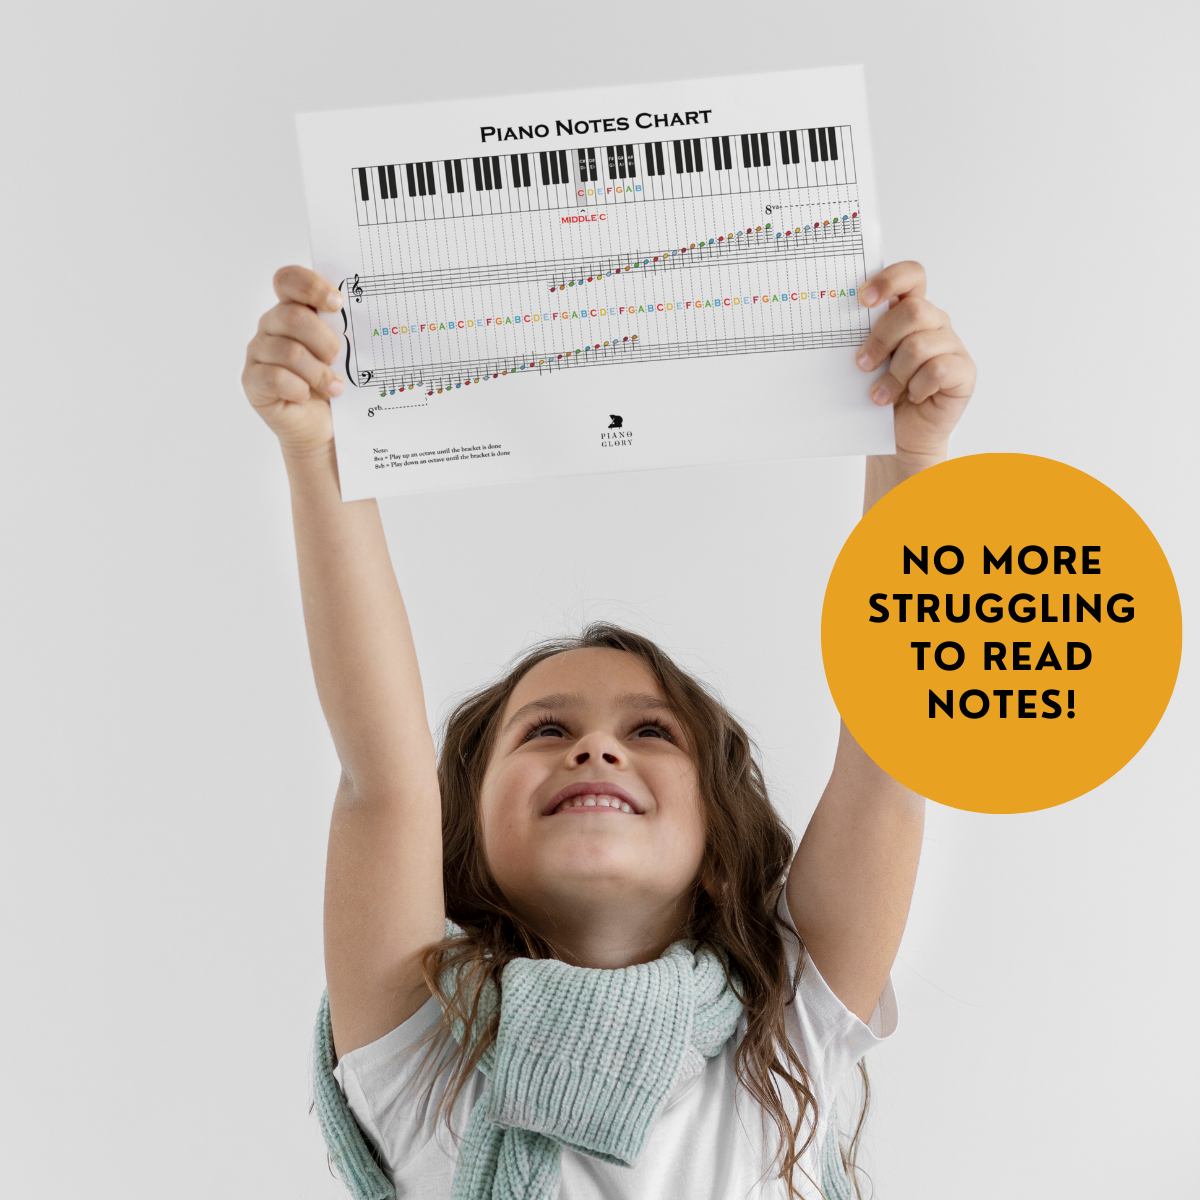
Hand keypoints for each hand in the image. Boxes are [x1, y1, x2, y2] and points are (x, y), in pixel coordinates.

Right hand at [242, 267, 345, 456]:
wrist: (323, 426)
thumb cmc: (333, 384)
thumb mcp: (344, 354)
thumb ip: (344, 331)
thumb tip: (364, 318)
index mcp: (292, 309)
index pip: (288, 280)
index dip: (311, 287)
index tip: (338, 304)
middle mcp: (271, 326)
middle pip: (292, 316)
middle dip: (324, 341)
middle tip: (338, 359)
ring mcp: (258, 352)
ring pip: (289, 352)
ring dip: (318, 372)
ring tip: (334, 387)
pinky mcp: (252, 381)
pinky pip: (275, 378)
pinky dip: (298, 388)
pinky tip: (307, 395)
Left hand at [855, 261, 975, 459]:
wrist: (900, 436)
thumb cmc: (882, 395)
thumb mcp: (867, 363)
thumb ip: (863, 338)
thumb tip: (836, 327)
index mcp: (910, 311)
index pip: (911, 276)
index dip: (889, 280)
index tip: (862, 300)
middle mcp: (934, 323)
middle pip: (913, 310)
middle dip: (881, 339)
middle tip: (862, 365)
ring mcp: (951, 346)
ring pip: (920, 345)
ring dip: (893, 375)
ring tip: (879, 396)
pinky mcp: (964, 372)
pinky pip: (938, 370)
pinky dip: (917, 387)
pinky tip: (911, 398)